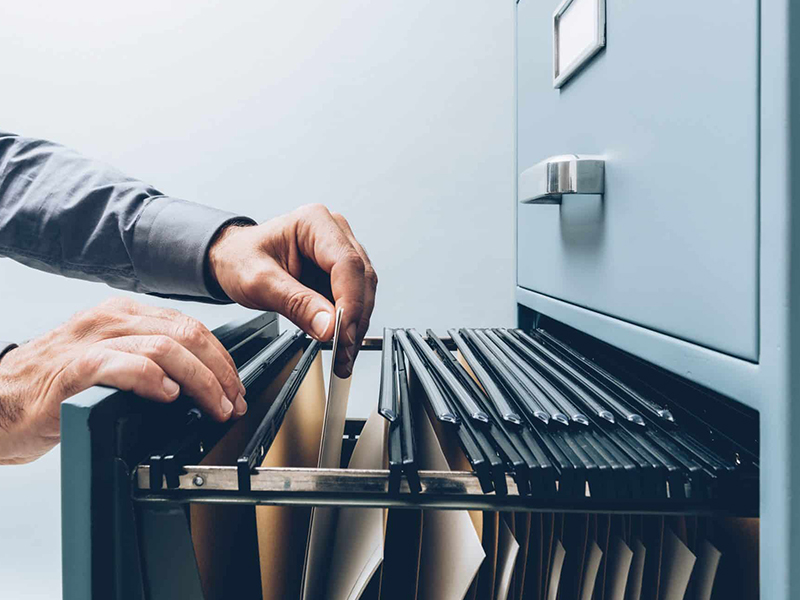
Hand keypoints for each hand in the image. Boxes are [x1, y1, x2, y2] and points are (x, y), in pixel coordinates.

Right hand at [0, 298, 245, 463]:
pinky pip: (126, 365)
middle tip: (232, 401)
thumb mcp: (108, 360)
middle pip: (187, 334)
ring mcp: (92, 341)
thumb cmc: (51, 386)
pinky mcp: (74, 369)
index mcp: (123, 315)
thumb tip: (197, 380)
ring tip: (213, 406)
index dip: (221, 358)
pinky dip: (155, 380)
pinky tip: (169, 397)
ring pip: (166, 348)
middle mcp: (110, 319)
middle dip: (220, 371)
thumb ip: (147, 359)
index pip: (190, 326)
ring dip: (200, 380)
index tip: (234, 386)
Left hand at [208, 204, 377, 377]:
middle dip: (355, 319)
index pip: (346, 264)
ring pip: (363, 292)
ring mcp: (341, 252)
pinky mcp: (341, 273)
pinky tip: (341, 343)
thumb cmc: (241, 259)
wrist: (233, 260)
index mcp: (314, 223)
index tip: (342, 333)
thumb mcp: (259, 282)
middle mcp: (335, 233)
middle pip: (361, 279)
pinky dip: (350, 325)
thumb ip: (296, 303)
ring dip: (356, 326)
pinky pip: (355, 300)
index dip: (350, 301)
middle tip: (343, 351)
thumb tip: (329, 326)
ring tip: (342, 354)